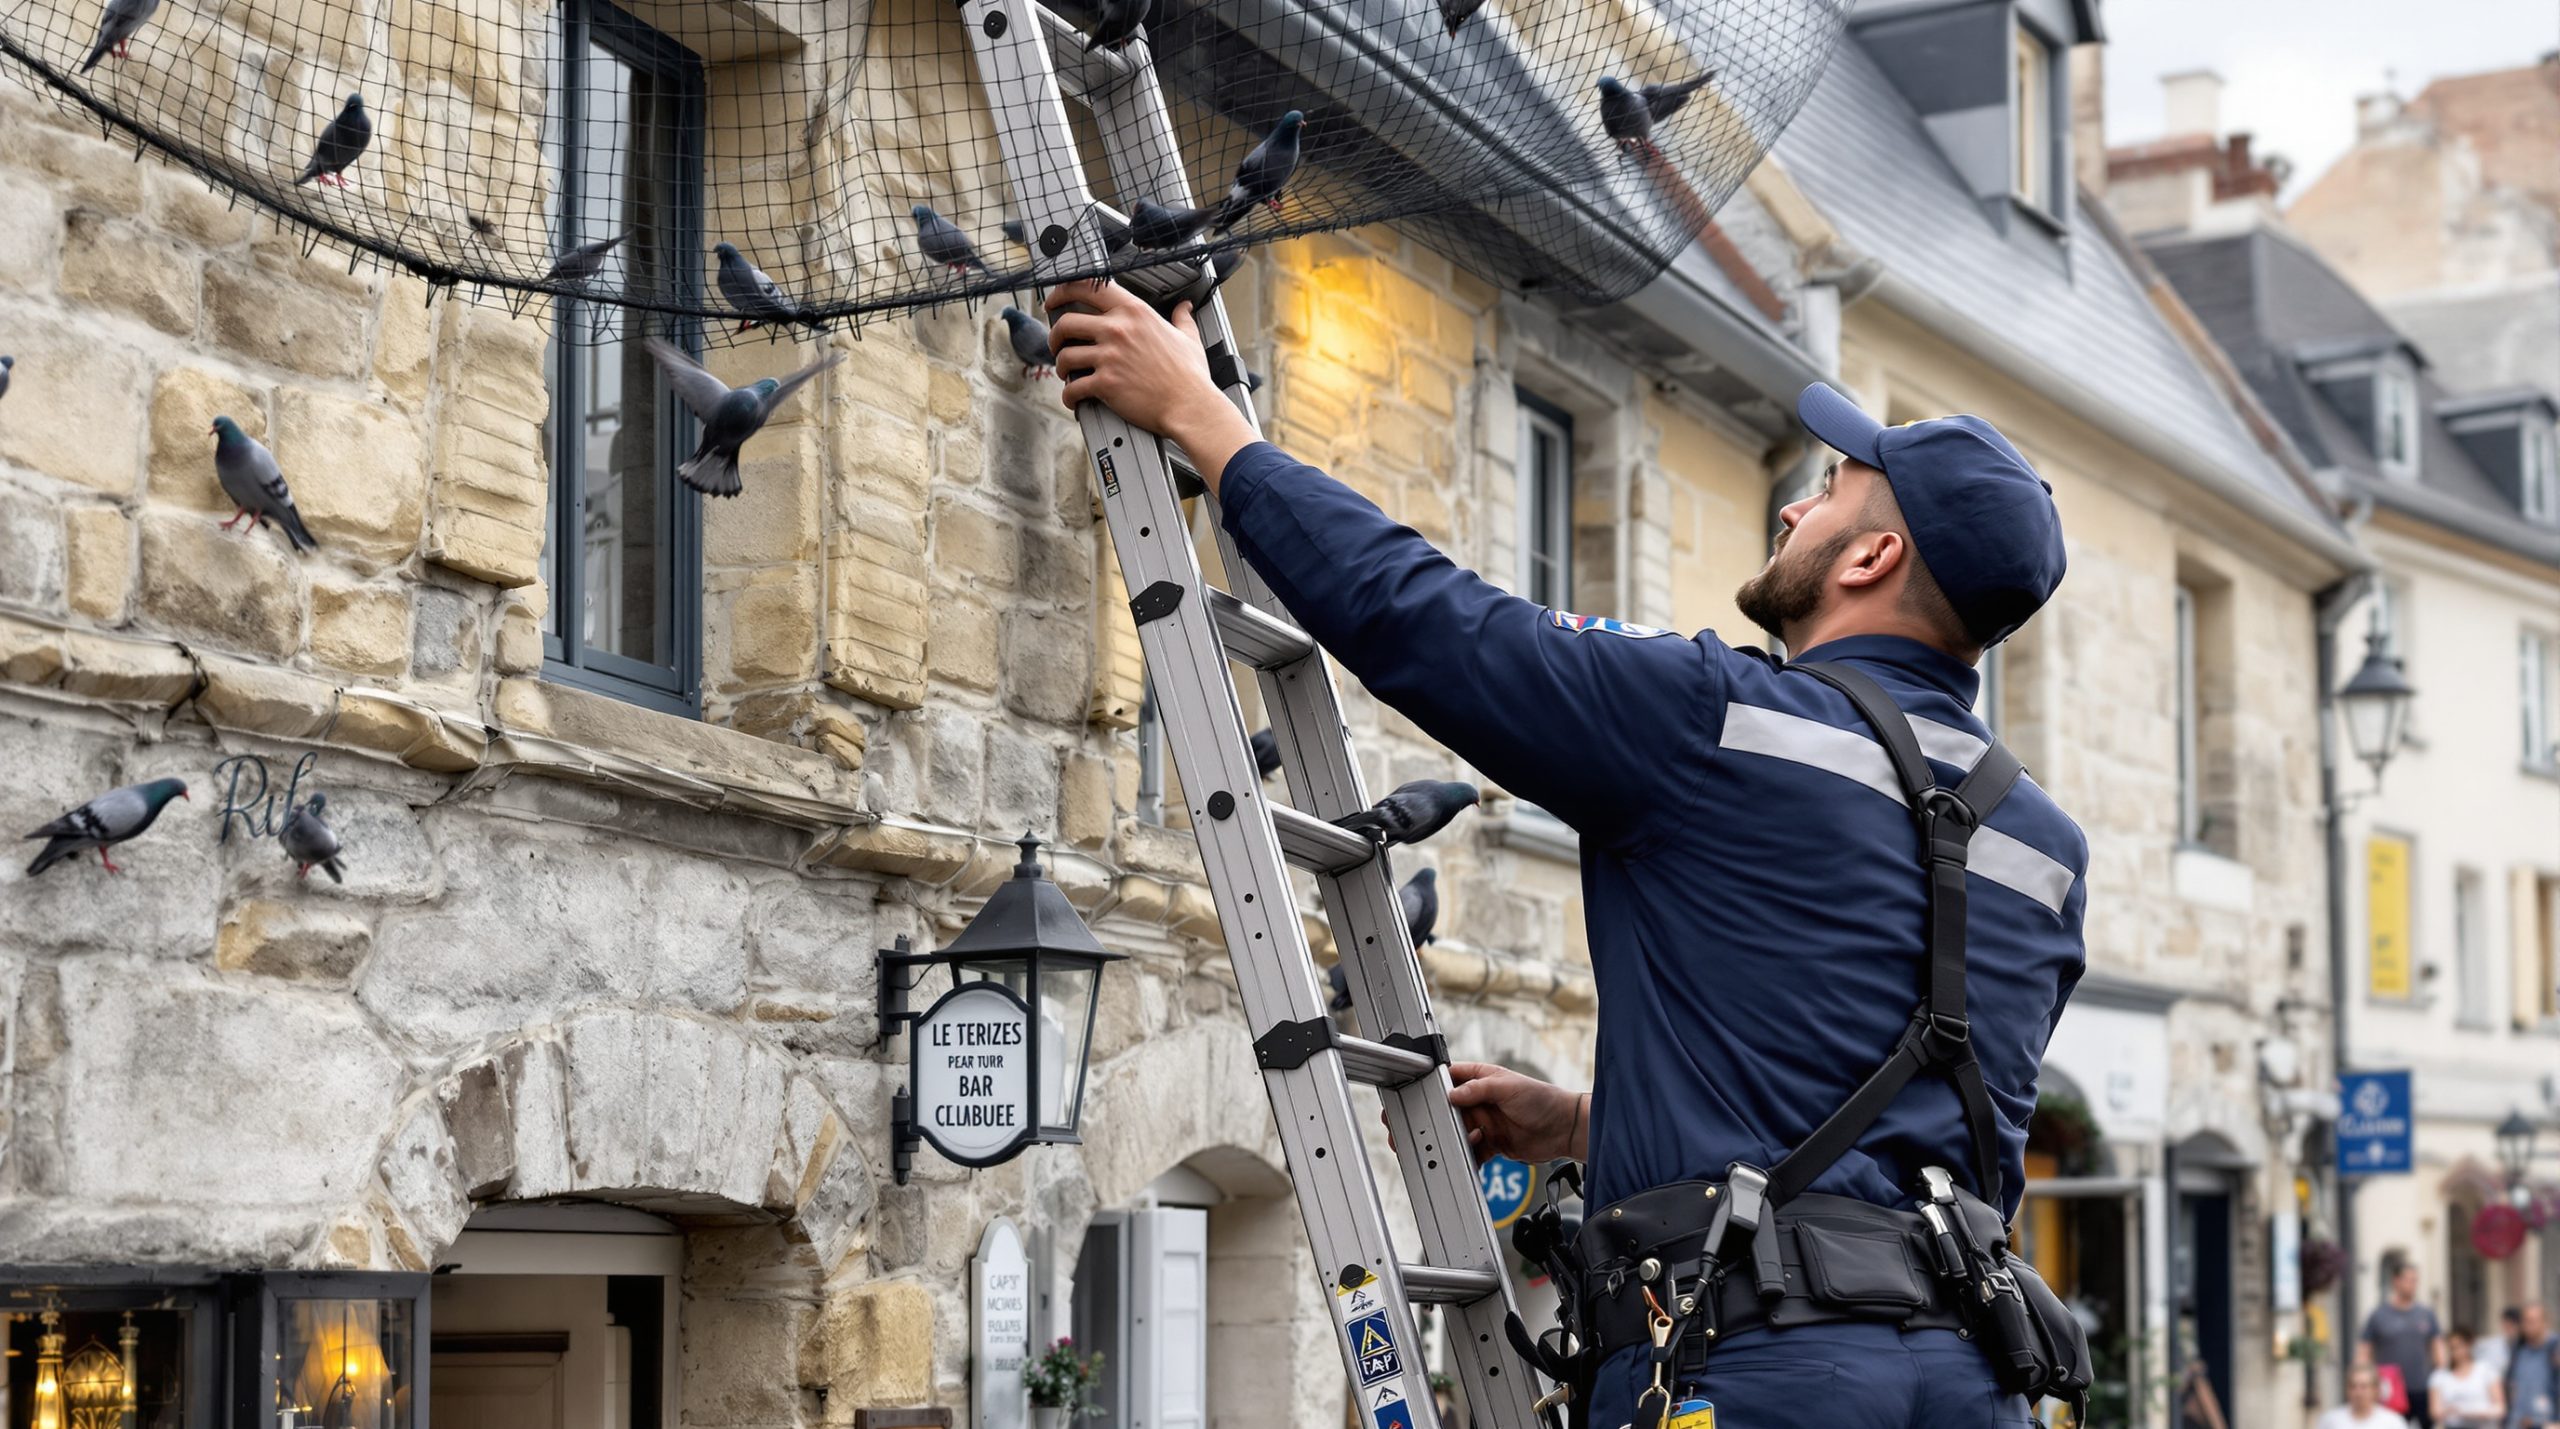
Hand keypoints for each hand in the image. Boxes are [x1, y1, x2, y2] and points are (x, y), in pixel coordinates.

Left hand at [1043, 280, 1257, 486]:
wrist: (1190, 405)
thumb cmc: (1190, 375)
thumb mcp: (1188, 337)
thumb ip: (1181, 318)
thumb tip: (1184, 307)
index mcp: (1134, 312)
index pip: (1089, 288)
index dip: (1064, 291)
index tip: (1056, 301)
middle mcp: (1118, 330)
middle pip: (1066, 322)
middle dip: (1055, 335)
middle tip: (1057, 343)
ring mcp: (1110, 357)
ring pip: (1065, 356)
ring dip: (1061, 366)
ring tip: (1067, 373)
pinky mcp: (1105, 384)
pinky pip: (1073, 387)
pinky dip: (1068, 395)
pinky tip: (1073, 397)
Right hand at [1447, 1061, 1584, 1163]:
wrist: (1564, 1130)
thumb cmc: (1542, 1099)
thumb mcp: (1508, 1087)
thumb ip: (1479, 1089)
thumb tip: (1453, 1094)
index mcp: (1484, 1079)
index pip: (1454, 1077)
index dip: (1440, 1084)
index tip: (1427, 1094)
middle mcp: (1482, 1101)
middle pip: (1453, 1108)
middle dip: (1445, 1117)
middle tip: (1438, 1125)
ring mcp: (1487, 1123)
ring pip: (1461, 1131)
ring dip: (1458, 1138)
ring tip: (1465, 1140)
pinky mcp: (1494, 1143)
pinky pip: (1474, 1151)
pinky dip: (1470, 1156)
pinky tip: (1470, 1157)